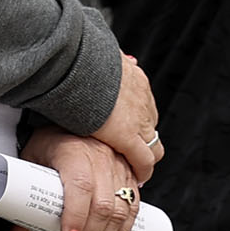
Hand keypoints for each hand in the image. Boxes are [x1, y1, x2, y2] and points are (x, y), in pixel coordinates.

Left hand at [20, 126, 142, 230]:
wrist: (74, 116)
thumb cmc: (50, 138)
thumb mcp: (32, 161)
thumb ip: (24, 199)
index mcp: (74, 151)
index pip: (80, 186)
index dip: (76, 216)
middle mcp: (100, 157)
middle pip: (102, 205)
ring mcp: (117, 165)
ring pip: (120, 209)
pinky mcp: (128, 173)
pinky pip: (133, 206)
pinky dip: (123, 230)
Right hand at [88, 53, 163, 188]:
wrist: (77, 63)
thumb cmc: (78, 57)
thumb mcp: (95, 54)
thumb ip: (106, 61)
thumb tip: (110, 56)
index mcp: (134, 78)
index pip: (143, 104)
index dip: (137, 119)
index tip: (130, 126)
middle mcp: (140, 97)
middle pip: (150, 124)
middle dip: (142, 137)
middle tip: (133, 148)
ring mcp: (138, 118)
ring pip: (152, 143)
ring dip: (144, 154)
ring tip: (136, 165)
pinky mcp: (128, 137)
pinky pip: (144, 159)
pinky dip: (143, 169)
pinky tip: (139, 176)